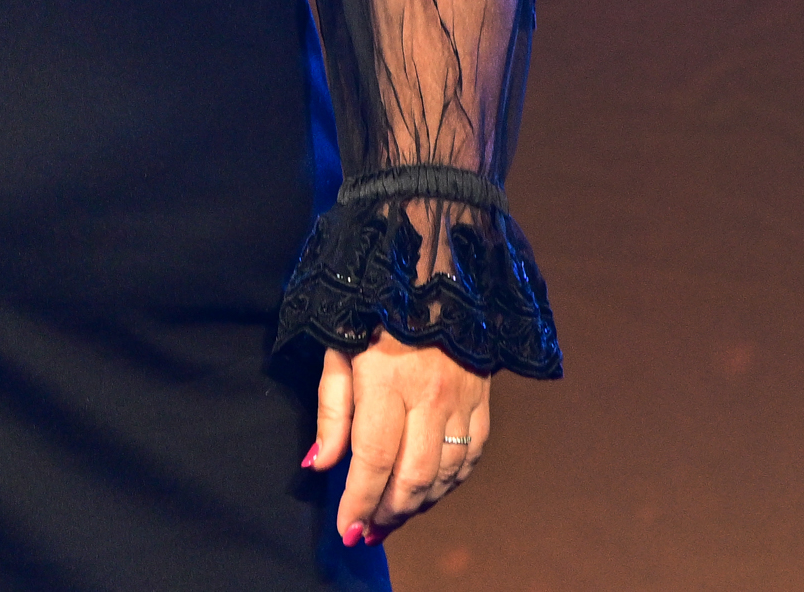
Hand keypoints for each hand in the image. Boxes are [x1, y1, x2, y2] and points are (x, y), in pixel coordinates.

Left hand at [306, 334, 496, 549]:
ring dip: (419, 503)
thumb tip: (320, 465)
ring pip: (445, 472)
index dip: (359, 501)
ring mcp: (463, 397)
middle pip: (413, 475)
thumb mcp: (340, 351)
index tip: (346, 529)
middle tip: (368, 529)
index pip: (374, 459)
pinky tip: (430, 489)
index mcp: (388, 381)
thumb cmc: (376, 313)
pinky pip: (472, 454)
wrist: (436, 274)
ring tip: (394, 515)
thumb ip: (331, 410)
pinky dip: (451, 481)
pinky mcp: (483, 397)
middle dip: (388, 512)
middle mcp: (430, 395)